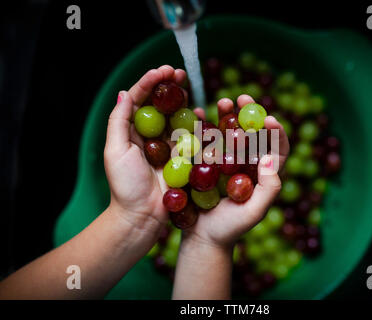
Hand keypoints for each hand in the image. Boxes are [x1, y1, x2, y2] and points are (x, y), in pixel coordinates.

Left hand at [104, 65, 186, 229]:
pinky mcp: (183, 156)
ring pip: (176, 115)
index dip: (150, 82)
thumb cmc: (125, 185)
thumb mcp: (115, 150)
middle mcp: (150, 134)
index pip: (140, 99)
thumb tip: (125, 93)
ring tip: (189, 87)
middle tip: (179, 73)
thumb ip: (119, 121)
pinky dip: (196, 122)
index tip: (163, 71)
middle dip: (169, 86)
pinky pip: (191, 135)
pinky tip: (201, 112)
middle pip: (160, 103)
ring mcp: (168, 145)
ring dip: (183, 99)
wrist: (142, 215)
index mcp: (131, 131)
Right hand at [183, 94, 289, 248]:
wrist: (201, 238)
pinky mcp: (206, 162)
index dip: (277, 132)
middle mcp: (247, 164)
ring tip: (223, 102)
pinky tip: (197, 113)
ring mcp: (226, 162)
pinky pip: (206, 140)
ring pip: (230, 132)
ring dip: (228, 115)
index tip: (268, 119)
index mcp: (264, 174)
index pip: (278, 149)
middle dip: (250, 113)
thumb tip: (270, 158)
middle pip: (253, 134)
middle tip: (243, 98)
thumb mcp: (254, 212)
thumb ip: (268, 189)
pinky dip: (203, 125)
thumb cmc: (230, 229)